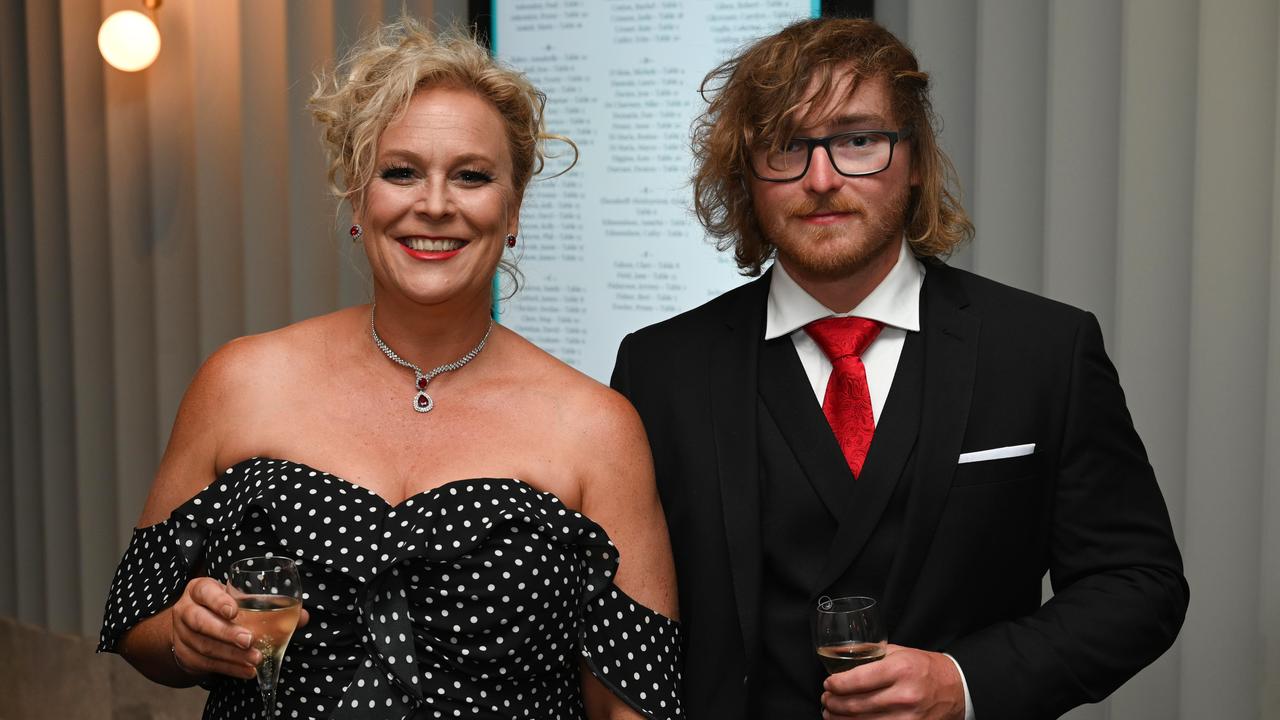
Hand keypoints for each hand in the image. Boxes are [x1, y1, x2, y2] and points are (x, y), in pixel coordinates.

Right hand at [168, 577, 310, 679]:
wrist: (194, 627)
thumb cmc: (224, 608)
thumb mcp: (240, 600)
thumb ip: (269, 605)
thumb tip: (303, 616)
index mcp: (200, 590)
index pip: (205, 592)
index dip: (218, 601)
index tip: (234, 611)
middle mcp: (186, 609)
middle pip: (200, 622)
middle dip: (226, 632)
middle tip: (249, 640)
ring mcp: (181, 634)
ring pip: (204, 646)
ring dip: (232, 655)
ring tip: (255, 659)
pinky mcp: (185, 655)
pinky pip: (207, 664)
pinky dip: (229, 668)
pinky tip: (247, 670)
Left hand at [821, 644, 964, 719]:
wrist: (956, 689)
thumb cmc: (924, 668)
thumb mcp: (899, 652)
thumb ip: (870, 653)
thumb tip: (837, 654)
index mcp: (900, 669)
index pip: (857, 680)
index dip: (836, 684)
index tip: (828, 684)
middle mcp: (904, 695)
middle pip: (856, 705)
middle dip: (833, 704)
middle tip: (826, 700)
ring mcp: (908, 718)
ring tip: (831, 714)